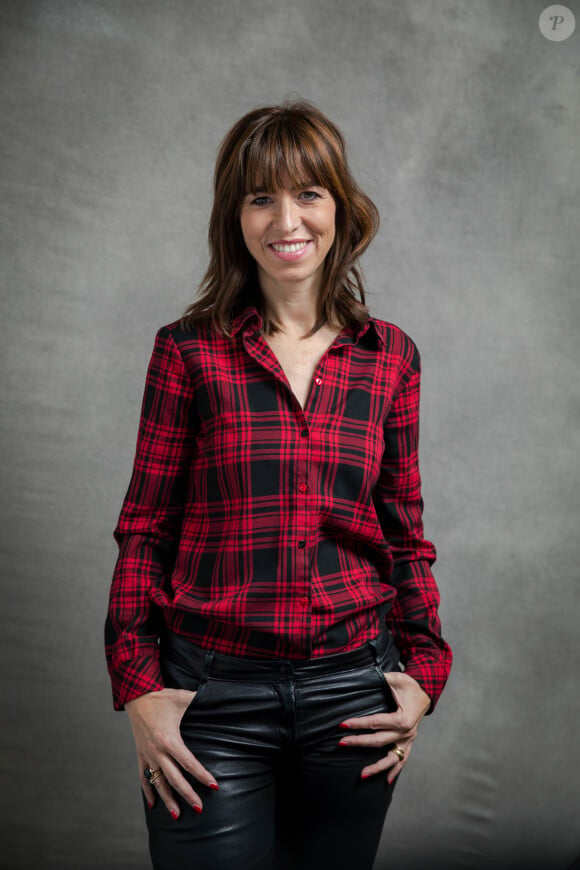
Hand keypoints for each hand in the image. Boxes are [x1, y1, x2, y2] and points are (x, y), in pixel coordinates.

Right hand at [124, 688, 217, 817]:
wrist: (136, 696)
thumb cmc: (162, 697)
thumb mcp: (183, 698)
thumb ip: (201, 700)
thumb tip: (218, 697)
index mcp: (170, 740)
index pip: (189, 763)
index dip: (202, 775)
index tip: (213, 786)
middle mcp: (158, 751)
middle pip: (175, 779)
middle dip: (188, 794)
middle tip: (199, 808)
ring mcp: (148, 755)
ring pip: (158, 783)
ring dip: (168, 799)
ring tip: (177, 815)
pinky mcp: (141, 755)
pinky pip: (143, 777)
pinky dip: (148, 791)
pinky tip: (153, 805)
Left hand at [338, 672, 430, 782]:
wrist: (426, 691)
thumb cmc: (410, 685)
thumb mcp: (395, 679)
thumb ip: (380, 678)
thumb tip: (362, 677)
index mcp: (403, 719)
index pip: (376, 723)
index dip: (358, 723)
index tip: (343, 725)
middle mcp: (406, 732)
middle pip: (379, 741)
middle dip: (359, 742)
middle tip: (342, 743)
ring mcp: (408, 739)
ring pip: (392, 758)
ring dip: (377, 767)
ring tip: (362, 775)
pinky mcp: (409, 741)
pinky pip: (403, 759)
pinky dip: (395, 770)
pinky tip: (386, 780)